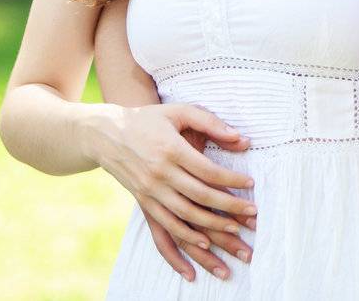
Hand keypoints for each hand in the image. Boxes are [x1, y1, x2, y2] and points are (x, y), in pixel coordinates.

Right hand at [142, 125, 258, 280]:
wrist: (106, 134)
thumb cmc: (149, 119)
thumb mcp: (180, 112)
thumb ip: (211, 123)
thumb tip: (242, 139)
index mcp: (171, 149)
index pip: (208, 171)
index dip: (231, 179)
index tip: (250, 184)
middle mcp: (159, 173)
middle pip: (200, 196)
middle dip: (229, 208)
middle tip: (252, 214)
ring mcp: (149, 191)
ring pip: (184, 216)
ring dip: (211, 228)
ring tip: (235, 232)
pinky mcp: (143, 202)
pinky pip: (165, 227)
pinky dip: (185, 238)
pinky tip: (203, 246)